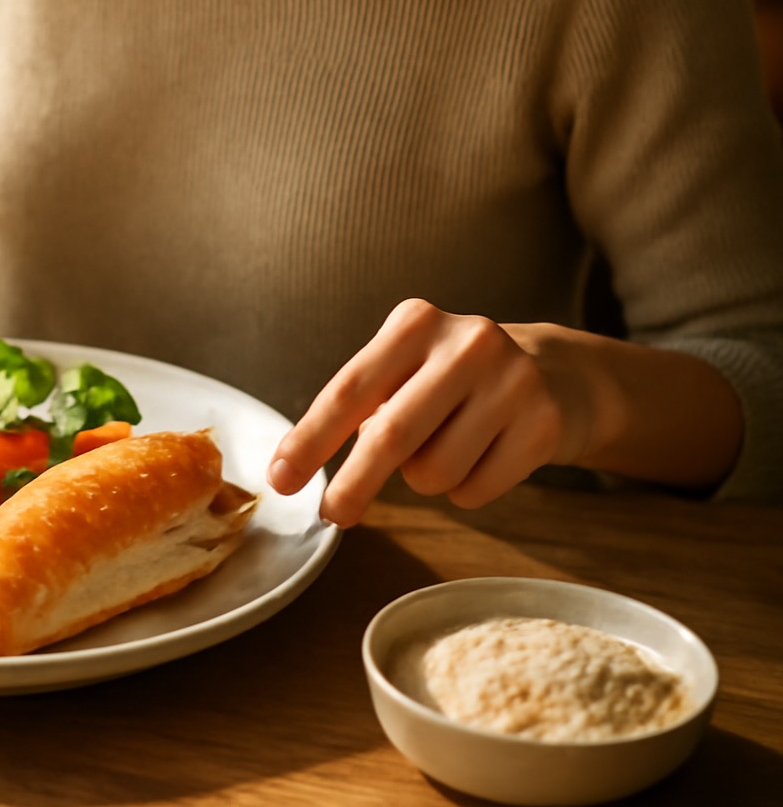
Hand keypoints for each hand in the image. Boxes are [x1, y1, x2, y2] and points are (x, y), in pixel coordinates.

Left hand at [266, 299, 592, 526]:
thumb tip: (299, 463)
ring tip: (449, 448)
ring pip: (432, 472)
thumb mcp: (406, 370)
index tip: (280, 478)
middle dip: (353, 484)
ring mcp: (511, 382)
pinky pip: (474, 491)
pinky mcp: (544, 424)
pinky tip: (486, 456)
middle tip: (331, 515)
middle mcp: (465, 344)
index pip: (349, 390)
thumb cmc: (456, 380)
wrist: (561, 375)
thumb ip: (361, 407)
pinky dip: (465, 490)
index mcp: (414, 324)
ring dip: (425, 481)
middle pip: (390, 436)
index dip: (310, 439)